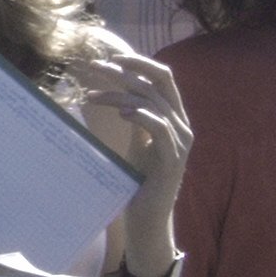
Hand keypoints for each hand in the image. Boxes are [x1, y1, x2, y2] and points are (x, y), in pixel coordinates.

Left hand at [76, 53, 191, 242]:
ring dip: (120, 96)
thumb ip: (135, 116)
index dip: (139, 63)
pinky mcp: (172, 160)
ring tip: (93, 97)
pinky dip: (142, 117)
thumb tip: (116, 91)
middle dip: (126, 72)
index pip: (163, 78)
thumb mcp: (136, 141)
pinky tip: (123, 114)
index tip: (111, 58)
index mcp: (174, 118)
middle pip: (159, 84)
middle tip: (96, 67)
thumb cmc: (138, 179)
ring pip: (154, 104)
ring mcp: (180, 143)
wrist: (147, 218)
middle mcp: (182, 126)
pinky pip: (160, 129)